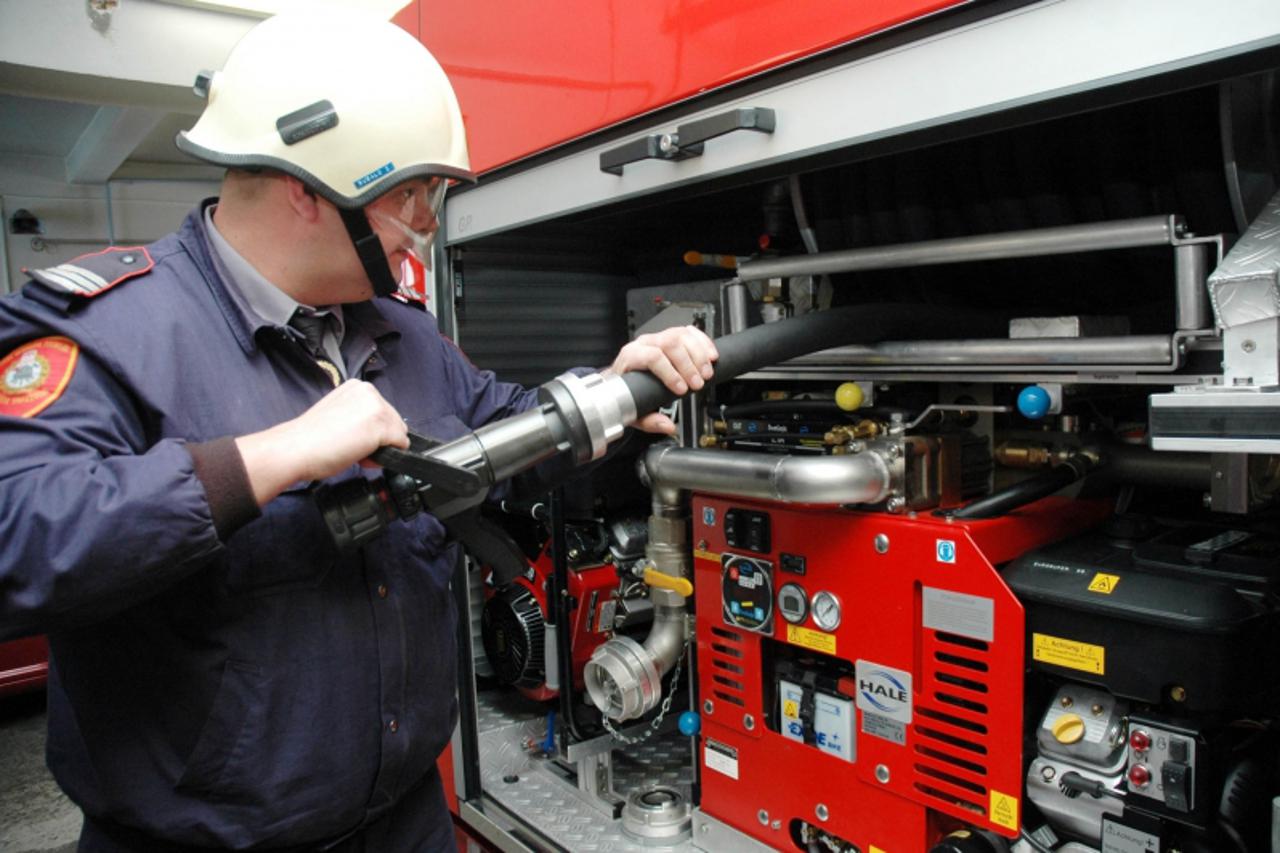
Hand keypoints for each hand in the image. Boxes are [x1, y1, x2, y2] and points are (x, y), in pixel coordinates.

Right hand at [235, 379, 409, 504]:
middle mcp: (369, 392)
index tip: (351, 436)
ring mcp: (377, 407)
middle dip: (379, 439)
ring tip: (353, 450)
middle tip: (350, 446)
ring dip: (381, 448)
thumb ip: (359, 416)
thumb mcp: (340, 415)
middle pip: (394, 422)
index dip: (372, 431)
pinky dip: (385, 457)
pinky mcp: (382, 425)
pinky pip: (400, 446)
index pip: (383, 412)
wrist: (295, 449)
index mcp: (357, 387)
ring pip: (398, 434)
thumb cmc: (310, 438)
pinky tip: (360, 456)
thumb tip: (377, 431)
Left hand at [611, 325, 717, 433]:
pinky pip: (689, 332)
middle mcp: (644, 344)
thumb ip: (649, 421)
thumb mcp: (633, 409)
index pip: (653, 357)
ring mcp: (658, 337)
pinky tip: (710, 355)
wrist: (620, 378)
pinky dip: (703, 342)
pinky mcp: (671, 336)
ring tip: (706, 373)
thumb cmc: (625, 391)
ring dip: (699, 354)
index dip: (670, 373)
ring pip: (681, 335)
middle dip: (688, 364)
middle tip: (698, 383)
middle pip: (670, 343)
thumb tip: (668, 426)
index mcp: (631, 357)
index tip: (682, 389)